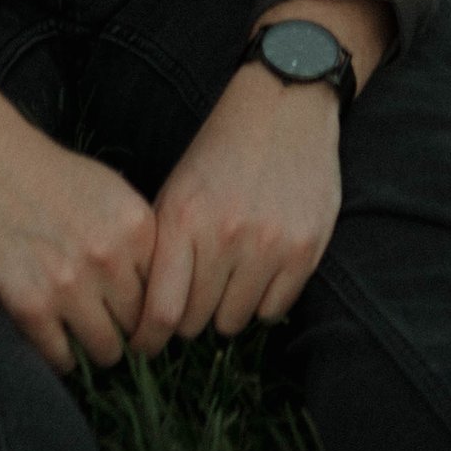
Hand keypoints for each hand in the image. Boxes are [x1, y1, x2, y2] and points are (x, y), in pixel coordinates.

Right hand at [0, 21, 154, 372]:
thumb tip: (158, 292)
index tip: (134, 312)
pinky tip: (53, 336)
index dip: (149, 305)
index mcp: (136, 225)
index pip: (164, 292)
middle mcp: (109, 255)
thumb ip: (136, 238)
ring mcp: (69, 283)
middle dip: (124, 330)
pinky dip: (60, 355)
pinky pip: (61, 357)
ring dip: (94, 348)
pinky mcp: (29, 304)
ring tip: (82, 335)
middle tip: (107, 327)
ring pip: (105, 350)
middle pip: (137, 325)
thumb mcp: (110, 190)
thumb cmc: (48, 172)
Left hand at [128, 0, 391, 357]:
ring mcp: (268, 245)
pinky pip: (274, 310)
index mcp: (183, 219)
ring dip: (226, 311)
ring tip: (228, 281)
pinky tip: (258, 274)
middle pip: (196, 322)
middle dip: (189, 318)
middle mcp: (225, 236)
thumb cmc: (221, 151)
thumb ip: (162, 249)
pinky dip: (262, 301)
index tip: (145, 344)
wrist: (284, 106)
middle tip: (193, 301)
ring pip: (234, 322)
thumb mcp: (177, 189)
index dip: (148, 339)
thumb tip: (146, 315)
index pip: (160, 312)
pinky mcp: (305, 250)